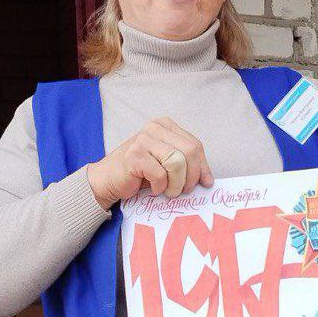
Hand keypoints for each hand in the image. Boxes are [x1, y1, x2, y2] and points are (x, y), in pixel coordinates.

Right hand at [87, 117, 213, 209]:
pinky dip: (160, 187)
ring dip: (176, 184)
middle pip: (190, 152)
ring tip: (168, 191)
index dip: (202, 167)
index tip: (205, 183)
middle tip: (183, 190)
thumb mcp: (167, 164)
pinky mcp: (134, 155)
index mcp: (165, 125)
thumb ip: (187, 165)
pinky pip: (161, 174)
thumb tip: (208, 180)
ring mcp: (143, 139)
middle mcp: (154, 128)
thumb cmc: (140, 174)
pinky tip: (152, 188)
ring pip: (177, 163)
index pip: (195, 145)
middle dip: (191, 176)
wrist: (108, 180)